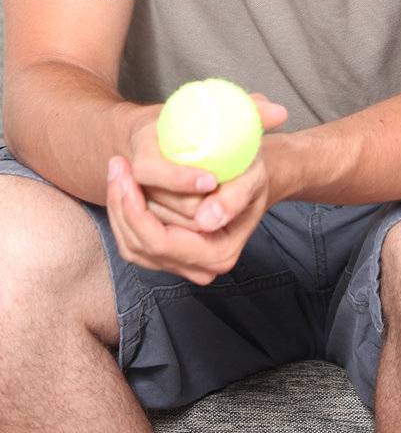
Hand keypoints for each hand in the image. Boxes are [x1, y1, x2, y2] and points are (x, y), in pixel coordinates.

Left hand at [106, 93, 287, 285]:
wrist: (249, 181)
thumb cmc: (251, 174)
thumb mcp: (253, 177)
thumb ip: (235, 197)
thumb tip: (207, 221)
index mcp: (220, 254)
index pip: (163, 242)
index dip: (139, 211)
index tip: (131, 172)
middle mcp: (199, 269)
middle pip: (141, 245)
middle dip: (122, 204)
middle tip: (117, 163)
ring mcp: (180, 265)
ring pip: (131, 246)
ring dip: (117, 207)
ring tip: (116, 169)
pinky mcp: (166, 256)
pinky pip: (131, 242)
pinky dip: (121, 213)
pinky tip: (120, 184)